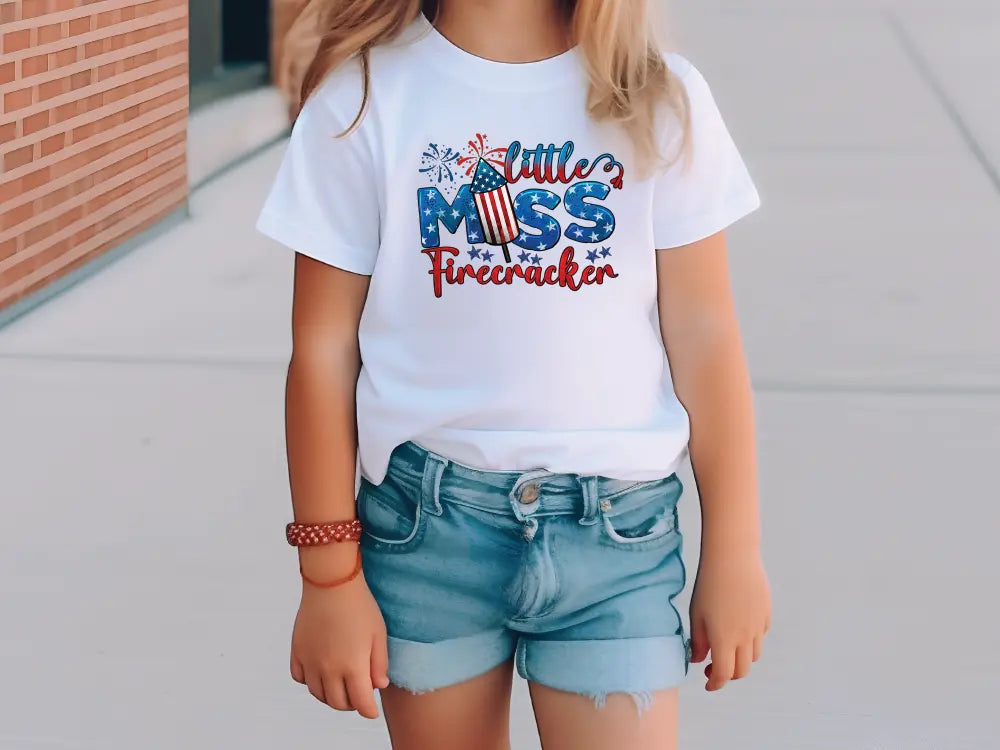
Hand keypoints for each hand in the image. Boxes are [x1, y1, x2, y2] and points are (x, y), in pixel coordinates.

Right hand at [290, 553, 389, 717]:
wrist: (331, 582)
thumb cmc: (359, 605)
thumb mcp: (379, 634)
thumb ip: (379, 663)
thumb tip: (378, 685)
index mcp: (352, 666)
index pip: (360, 703)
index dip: (368, 710)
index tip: (371, 710)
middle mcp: (328, 668)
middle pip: (337, 702)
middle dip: (350, 704)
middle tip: (358, 695)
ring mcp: (310, 661)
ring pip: (317, 694)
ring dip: (330, 696)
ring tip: (341, 686)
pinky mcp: (297, 650)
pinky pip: (299, 678)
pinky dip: (310, 681)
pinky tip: (320, 672)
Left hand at [689, 545, 770, 690]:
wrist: (732, 556)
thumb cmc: (709, 583)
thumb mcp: (696, 614)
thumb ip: (697, 641)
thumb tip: (698, 659)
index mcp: (725, 639)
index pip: (723, 674)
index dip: (715, 684)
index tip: (707, 683)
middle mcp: (745, 637)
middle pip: (742, 670)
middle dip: (728, 675)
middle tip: (713, 667)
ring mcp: (759, 626)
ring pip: (754, 655)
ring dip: (741, 659)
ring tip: (726, 647)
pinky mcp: (766, 613)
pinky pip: (761, 636)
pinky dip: (750, 641)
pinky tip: (738, 629)